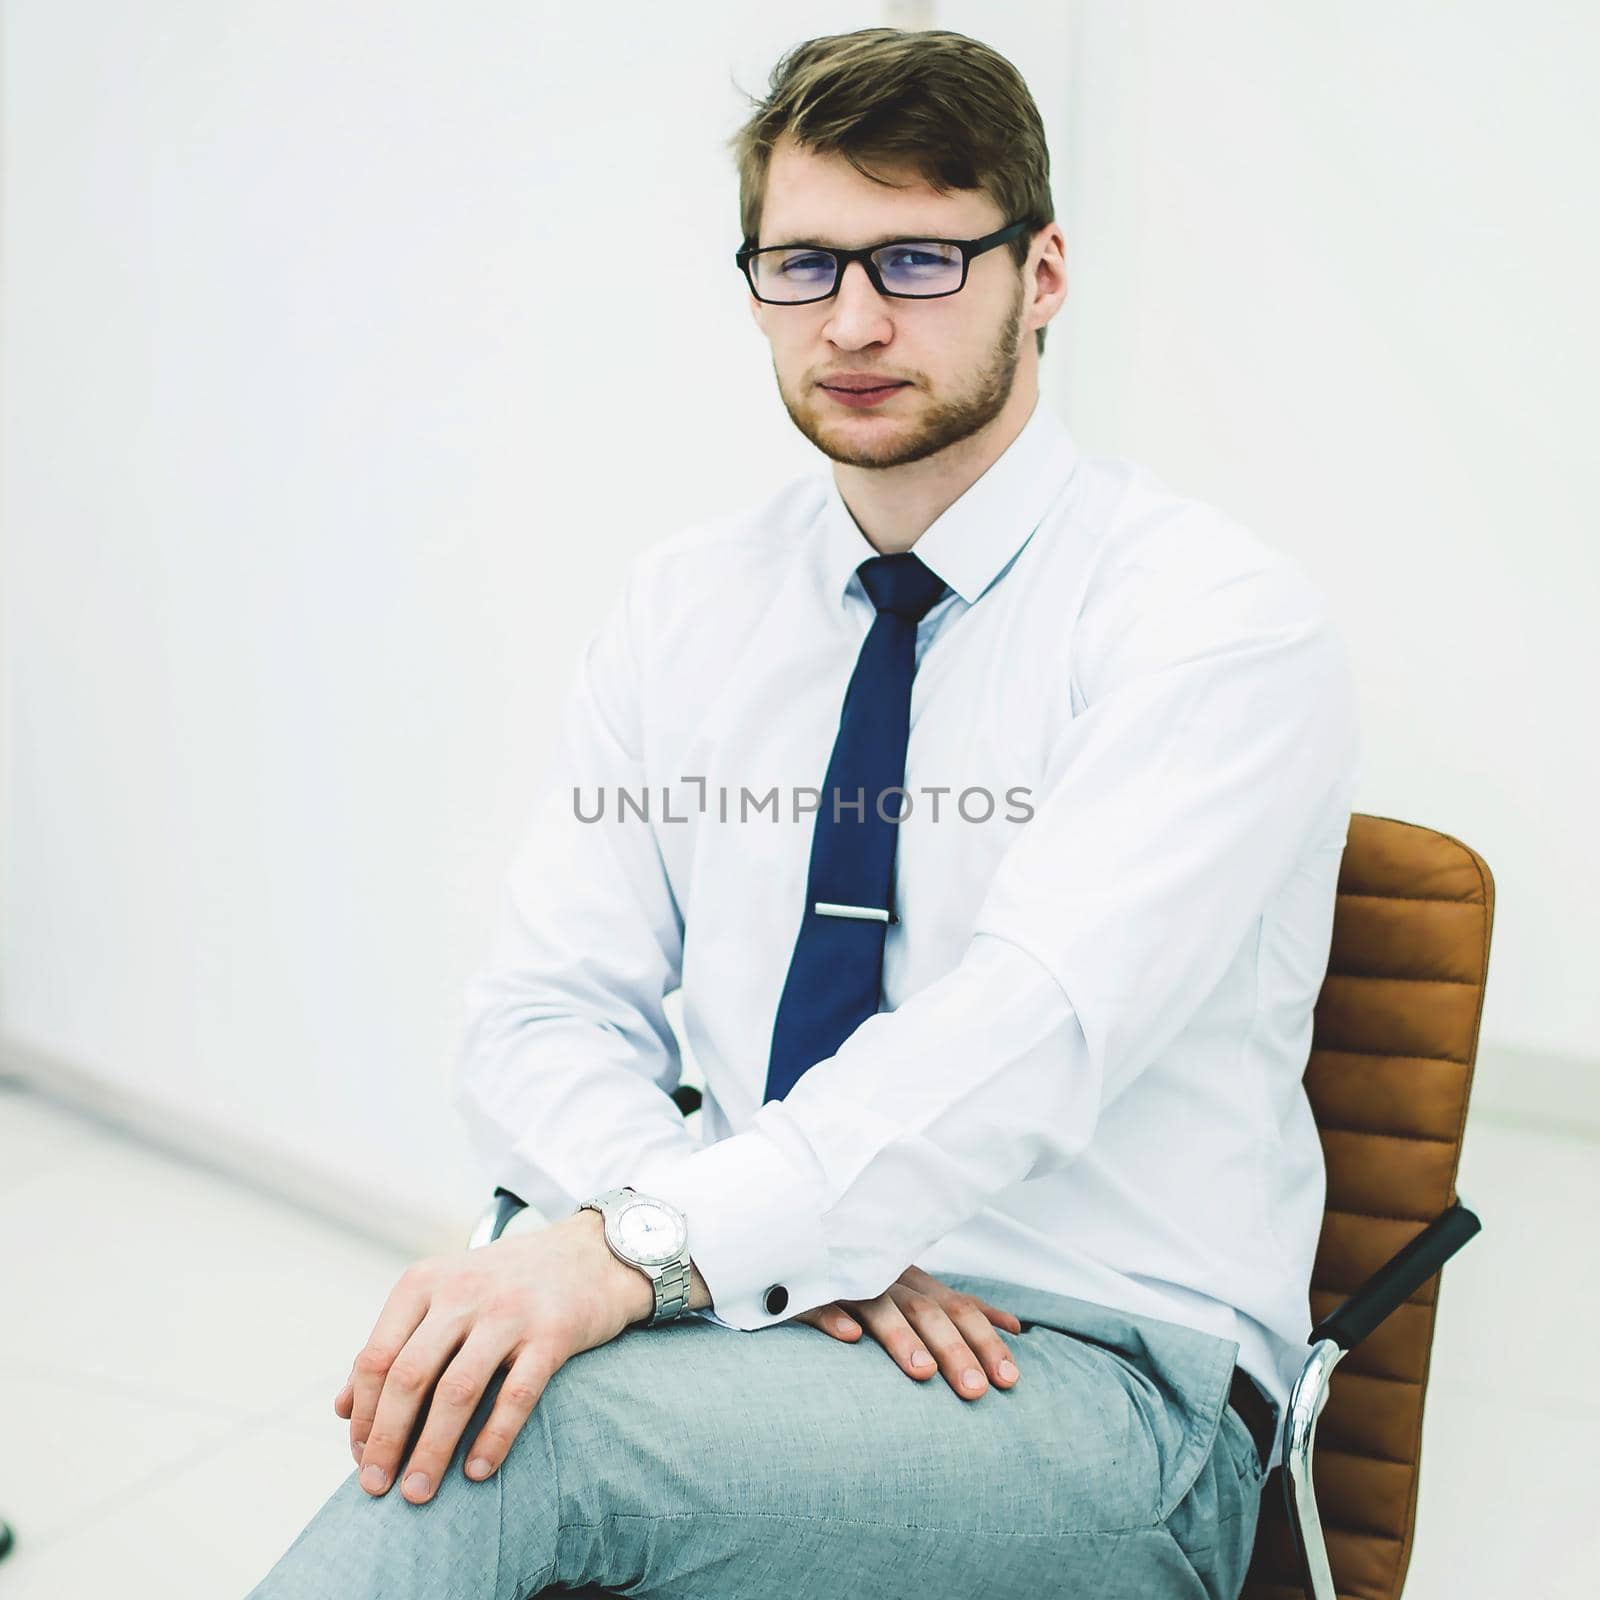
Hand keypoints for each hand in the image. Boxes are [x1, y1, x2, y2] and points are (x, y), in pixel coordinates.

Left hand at [331, 1209, 649, 1503]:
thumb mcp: (443, 1297)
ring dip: (431, 1449)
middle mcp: (463, 1293)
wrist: (591, 1253)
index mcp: (426, 1282)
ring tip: (418, 1493)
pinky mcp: (552, 1333)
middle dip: (387, 1440)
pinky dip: (494, 1438)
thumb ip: (394, 1345)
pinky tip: (477, 1471)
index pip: (376, 1357)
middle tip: (376, 1487)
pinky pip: (517, 1394)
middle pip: (409, 1376)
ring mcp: (509, 1312)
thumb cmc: (506, 1284)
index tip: (360, 1458)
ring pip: (457, 1390)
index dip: (363, 1415)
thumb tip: (341, 1409)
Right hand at [792, 1265, 1023, 1399]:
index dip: (985, 1341)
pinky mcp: (806, 1291)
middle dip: (955, 1349)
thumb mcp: (915, 1292)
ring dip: (902, 1336)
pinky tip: (850, 1339)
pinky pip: (820, 1301)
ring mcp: (846, 1282)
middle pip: (926, 1311)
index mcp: (913, 1282)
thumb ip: (959, 1308)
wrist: (797, 1256)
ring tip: (923, 1372)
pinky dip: (834, 1317)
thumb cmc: (865, 1286)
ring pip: (879, 1306)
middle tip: (976, 1390)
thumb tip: (1015, 1326)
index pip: (958, 1308)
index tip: (1009, 1380)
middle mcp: (885, 1278)